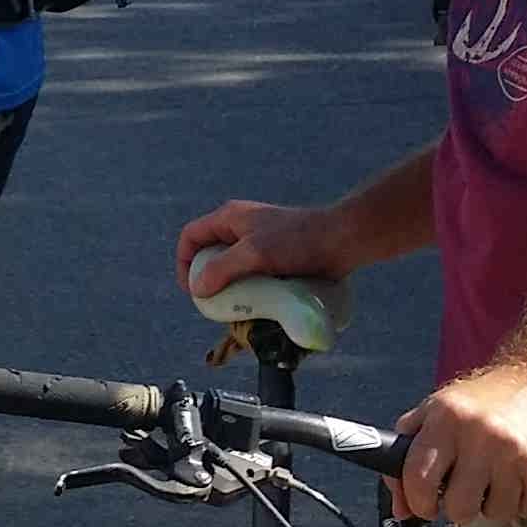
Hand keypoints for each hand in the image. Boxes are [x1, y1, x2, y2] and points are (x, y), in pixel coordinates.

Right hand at [175, 198, 350, 301]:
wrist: (342, 240)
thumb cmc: (298, 241)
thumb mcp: (254, 253)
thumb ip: (223, 269)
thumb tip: (198, 288)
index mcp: (230, 218)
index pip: (191, 237)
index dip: (183, 263)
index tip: (191, 290)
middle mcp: (241, 226)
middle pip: (210, 253)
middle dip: (208, 280)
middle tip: (214, 303)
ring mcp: (260, 241)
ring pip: (232, 266)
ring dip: (230, 288)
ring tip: (236, 308)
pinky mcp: (276, 255)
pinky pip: (252, 273)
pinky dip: (249, 289)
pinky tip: (257, 304)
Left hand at [390, 365, 526, 525]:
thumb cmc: (481, 404)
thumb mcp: (433, 415)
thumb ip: (406, 458)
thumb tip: (401, 508)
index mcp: (445, 418)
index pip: (418, 478)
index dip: (418, 502)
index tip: (425, 505)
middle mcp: (480, 433)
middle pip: (459, 507)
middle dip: (459, 507)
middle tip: (465, 490)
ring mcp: (515, 450)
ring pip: (495, 513)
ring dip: (493, 503)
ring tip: (495, 477)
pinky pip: (525, 509)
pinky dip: (520, 500)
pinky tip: (517, 476)